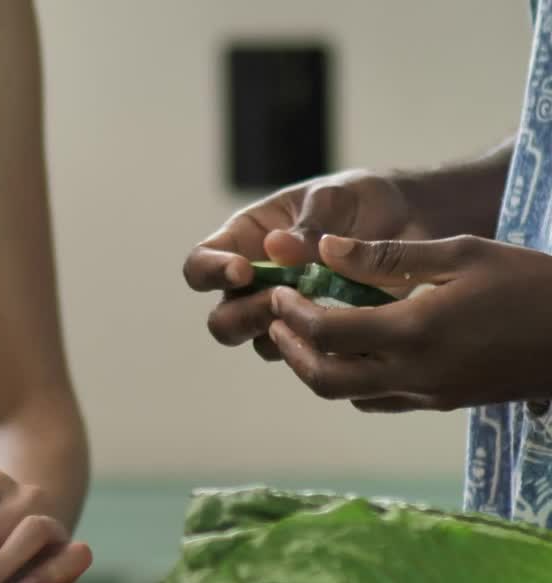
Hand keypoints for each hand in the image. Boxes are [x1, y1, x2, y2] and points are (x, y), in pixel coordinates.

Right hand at [184, 170, 429, 359]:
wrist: (414, 220)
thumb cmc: (362, 197)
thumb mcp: (338, 197)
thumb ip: (310, 223)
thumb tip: (275, 247)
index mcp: (243, 240)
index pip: (200, 264)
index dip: (211, 272)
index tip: (244, 269)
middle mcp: (255, 284)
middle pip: (222, 320)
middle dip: (245, 316)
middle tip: (279, 301)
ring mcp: (286, 313)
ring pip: (261, 342)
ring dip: (284, 332)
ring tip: (321, 311)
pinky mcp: (320, 334)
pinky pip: (308, 353)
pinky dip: (323, 344)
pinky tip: (350, 326)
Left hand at [268, 234, 551, 410]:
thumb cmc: (531, 281)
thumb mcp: (463, 253)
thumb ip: (387, 257)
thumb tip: (324, 248)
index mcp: (415, 332)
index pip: (326, 333)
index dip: (291, 314)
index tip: (280, 291)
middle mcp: (415, 373)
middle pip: (323, 379)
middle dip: (291, 350)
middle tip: (278, 319)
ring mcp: (429, 395)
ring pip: (347, 396)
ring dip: (317, 367)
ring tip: (308, 331)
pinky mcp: (443, 404)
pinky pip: (378, 401)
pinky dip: (352, 381)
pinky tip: (355, 349)